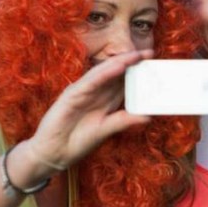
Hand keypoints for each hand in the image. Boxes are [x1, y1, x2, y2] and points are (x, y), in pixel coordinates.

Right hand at [24, 50, 153, 169]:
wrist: (53, 153)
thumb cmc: (77, 141)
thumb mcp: (106, 130)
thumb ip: (124, 121)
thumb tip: (148, 117)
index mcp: (104, 99)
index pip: (123, 82)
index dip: (138, 72)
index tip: (154, 65)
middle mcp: (95, 92)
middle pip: (115, 73)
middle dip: (132, 62)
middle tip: (150, 53)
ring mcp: (82, 91)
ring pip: (104, 72)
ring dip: (120, 62)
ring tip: (137, 55)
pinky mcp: (72, 95)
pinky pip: (90, 81)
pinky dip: (104, 73)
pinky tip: (118, 66)